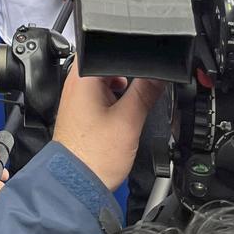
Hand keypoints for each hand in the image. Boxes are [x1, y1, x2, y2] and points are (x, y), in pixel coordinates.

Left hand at [52, 64, 163, 191]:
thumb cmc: (93, 156)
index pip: (107, 48)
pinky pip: (100, 96)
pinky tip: (120, 117)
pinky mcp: (80, 111)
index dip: (130, 53)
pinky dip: (113, 101)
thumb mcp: (128, 120)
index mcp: (82, 77)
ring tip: (128, 110)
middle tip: (138, 92)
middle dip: (128, 74)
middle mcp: (75, 83)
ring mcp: (76, 97)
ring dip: (121, 90)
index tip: (145, 66)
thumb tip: (159, 73)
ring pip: (105, 81)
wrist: (77, 185)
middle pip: (108, 64)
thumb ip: (145, 92)